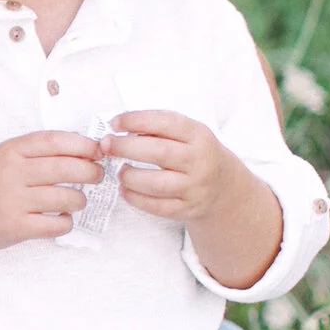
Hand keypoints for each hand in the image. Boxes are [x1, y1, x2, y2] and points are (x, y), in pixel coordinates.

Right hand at [0, 131, 103, 249]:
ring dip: (79, 200)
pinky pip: (57, 225)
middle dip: (91, 172)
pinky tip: (60, 218)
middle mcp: (11, 173)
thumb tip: (86, 149)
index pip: (56, 141)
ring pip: (66, 198)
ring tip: (76, 200)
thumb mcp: (7, 155)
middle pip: (66, 168)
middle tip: (97, 175)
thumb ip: (39, 150)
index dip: (83, 145)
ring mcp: (13, 201)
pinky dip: (66, 222)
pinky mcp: (16, 227)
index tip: (98, 151)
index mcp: (11, 151)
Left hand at [108, 109, 283, 288]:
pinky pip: (156, 206)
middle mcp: (201, 161)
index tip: (115, 123)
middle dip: (126, 147)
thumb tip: (120, 128)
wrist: (223, 186)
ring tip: (119, 171)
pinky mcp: (187, 209)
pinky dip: (135, 198)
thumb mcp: (186, 134)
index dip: (137, 121)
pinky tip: (125, 189)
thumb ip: (158, 129)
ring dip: (129, 177)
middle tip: (106, 145)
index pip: (166, 123)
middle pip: (159, 153)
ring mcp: (196, 188)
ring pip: (156, 184)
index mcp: (199, 135)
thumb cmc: (194, 154)